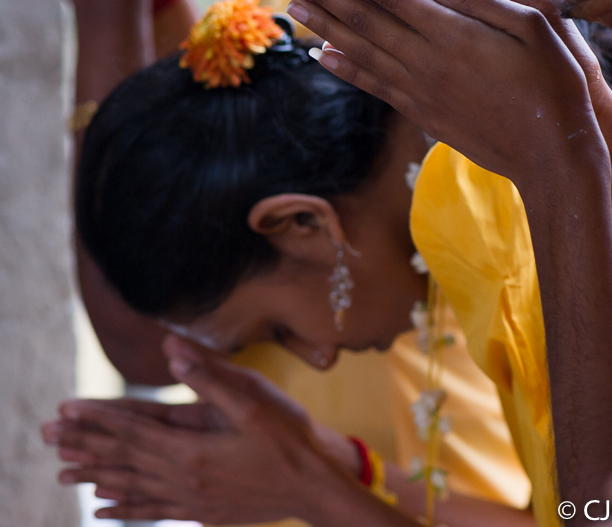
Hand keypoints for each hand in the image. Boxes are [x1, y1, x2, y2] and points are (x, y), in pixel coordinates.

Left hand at [42, 335, 347, 523]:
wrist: (313, 486)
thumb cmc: (288, 437)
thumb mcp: (253, 399)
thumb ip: (209, 376)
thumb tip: (172, 351)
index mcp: (192, 448)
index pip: (133, 429)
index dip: (98, 417)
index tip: (66, 407)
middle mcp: (183, 478)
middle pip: (124, 459)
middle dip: (84, 444)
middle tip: (48, 436)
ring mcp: (191, 500)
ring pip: (131, 487)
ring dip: (95, 476)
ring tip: (63, 471)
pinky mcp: (201, 513)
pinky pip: (151, 511)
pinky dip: (123, 508)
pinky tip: (103, 510)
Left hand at [277, 0, 610, 183]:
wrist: (552, 155)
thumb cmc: (554, 84)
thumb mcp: (535, 25)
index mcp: (454, 32)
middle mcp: (428, 60)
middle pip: (364, 19)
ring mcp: (421, 90)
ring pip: (361, 51)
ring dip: (325, 27)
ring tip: (294, 8)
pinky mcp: (423, 113)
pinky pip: (374, 86)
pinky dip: (345, 69)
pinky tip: (323, 57)